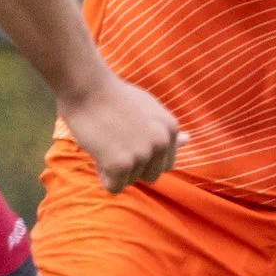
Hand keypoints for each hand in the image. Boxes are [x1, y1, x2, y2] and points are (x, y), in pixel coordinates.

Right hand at [60, 73, 178, 191]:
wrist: (86, 88)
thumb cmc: (113, 96)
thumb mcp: (149, 108)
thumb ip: (164, 129)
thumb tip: (188, 140)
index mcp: (171, 129)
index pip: (166, 163)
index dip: (146, 159)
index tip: (129, 144)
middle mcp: (161, 143)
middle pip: (151, 176)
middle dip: (133, 168)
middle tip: (114, 147)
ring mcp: (142, 154)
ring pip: (130, 181)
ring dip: (115, 170)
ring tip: (104, 145)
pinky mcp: (121, 163)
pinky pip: (114, 187)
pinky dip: (104, 178)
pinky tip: (98, 158)